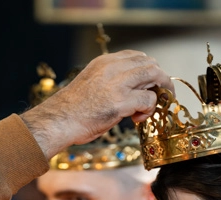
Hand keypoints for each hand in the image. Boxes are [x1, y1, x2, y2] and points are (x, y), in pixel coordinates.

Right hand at [22, 50, 173, 158]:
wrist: (59, 121)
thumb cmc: (74, 108)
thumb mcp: (93, 82)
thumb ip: (112, 79)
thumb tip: (134, 88)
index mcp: (104, 62)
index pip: (137, 56)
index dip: (149, 70)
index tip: (149, 85)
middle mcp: (112, 68)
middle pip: (150, 64)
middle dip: (161, 81)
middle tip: (159, 97)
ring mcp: (118, 84)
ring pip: (154, 76)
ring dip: (159, 93)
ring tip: (151, 108)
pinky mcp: (121, 102)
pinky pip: (149, 100)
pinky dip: (149, 110)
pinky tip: (137, 119)